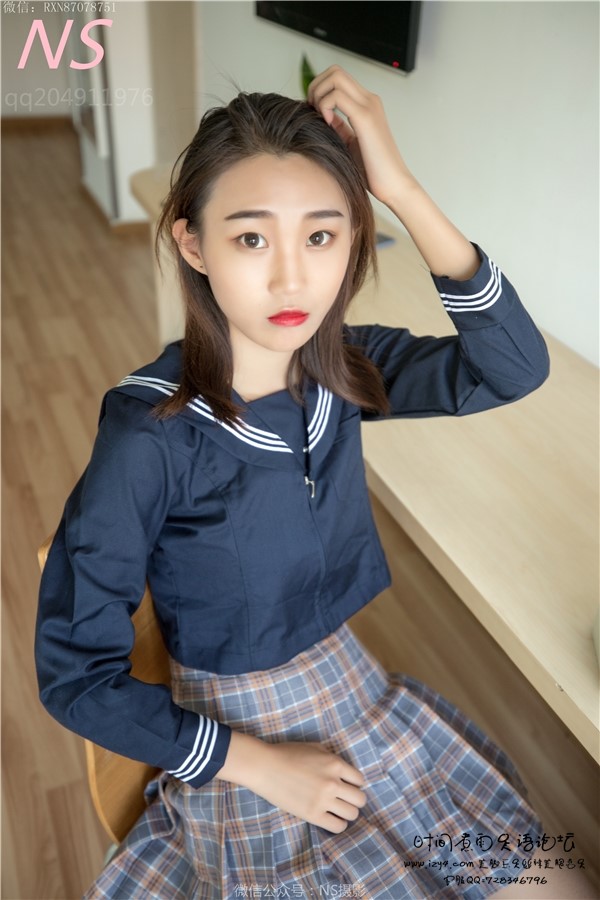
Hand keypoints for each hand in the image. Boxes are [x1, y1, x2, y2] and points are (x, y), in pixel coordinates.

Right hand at [216, 732, 366, 832]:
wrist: (265, 767)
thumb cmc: (287, 754)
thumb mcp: (314, 747)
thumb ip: (332, 758)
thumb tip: (343, 771)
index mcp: (335, 764)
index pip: (360, 780)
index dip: (354, 784)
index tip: (347, 786)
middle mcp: (333, 783)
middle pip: (360, 799)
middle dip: (354, 800)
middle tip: (344, 799)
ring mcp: (324, 800)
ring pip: (352, 814)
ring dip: (347, 813)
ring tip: (337, 810)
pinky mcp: (313, 815)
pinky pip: (338, 826)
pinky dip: (338, 824)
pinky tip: (330, 818)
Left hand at [307, 64, 412, 204]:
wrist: (393, 185)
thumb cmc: (373, 171)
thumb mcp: (350, 144)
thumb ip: (339, 127)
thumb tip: (323, 115)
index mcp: (366, 104)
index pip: (337, 78)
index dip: (319, 89)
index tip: (313, 113)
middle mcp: (368, 100)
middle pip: (335, 70)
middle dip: (315, 87)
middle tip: (312, 112)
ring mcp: (369, 106)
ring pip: (335, 77)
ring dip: (319, 95)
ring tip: (320, 118)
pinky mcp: (366, 118)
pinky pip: (337, 96)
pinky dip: (325, 106)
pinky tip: (327, 124)